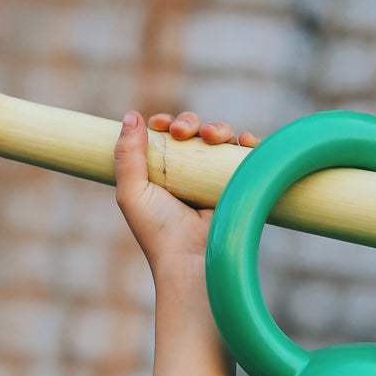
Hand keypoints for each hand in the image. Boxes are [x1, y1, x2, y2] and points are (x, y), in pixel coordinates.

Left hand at [115, 109, 259, 279]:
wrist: (191, 260)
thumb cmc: (158, 232)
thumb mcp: (132, 194)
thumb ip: (126, 156)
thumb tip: (131, 115)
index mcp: (162, 174)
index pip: (166, 136)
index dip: (165, 123)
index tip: (161, 124)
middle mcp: (188, 174)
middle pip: (193, 131)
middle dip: (189, 122)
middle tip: (183, 132)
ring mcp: (213, 179)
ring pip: (220, 138)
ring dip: (217, 128)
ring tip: (212, 137)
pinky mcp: (238, 185)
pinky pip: (247, 155)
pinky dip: (248, 142)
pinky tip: (244, 141)